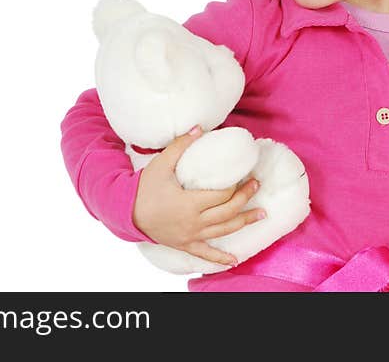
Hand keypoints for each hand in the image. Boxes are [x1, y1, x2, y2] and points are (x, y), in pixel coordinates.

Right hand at [133, 126, 265, 265]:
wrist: (127, 212)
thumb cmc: (144, 187)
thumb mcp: (161, 164)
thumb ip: (181, 145)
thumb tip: (199, 127)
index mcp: (189, 203)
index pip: (220, 195)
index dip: (234, 186)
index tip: (243, 174)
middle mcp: (193, 222)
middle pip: (227, 212)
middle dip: (245, 198)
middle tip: (256, 186)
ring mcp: (190, 235)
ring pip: (223, 231)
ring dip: (244, 222)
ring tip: (262, 214)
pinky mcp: (185, 244)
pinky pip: (206, 254)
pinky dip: (220, 259)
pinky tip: (235, 261)